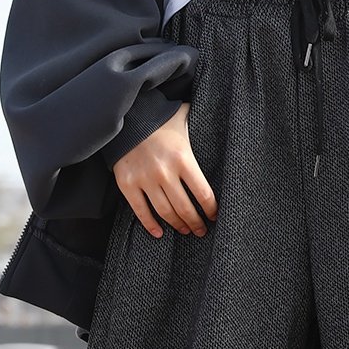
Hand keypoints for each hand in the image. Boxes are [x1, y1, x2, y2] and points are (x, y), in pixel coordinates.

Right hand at [112, 102, 217, 238]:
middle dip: (196, 223)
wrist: (124, 116)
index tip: (214, 216)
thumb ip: (201, 124)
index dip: (211, 210)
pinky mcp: (127, 184)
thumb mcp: (184, 118)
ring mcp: (144, 179)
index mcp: (183, 158)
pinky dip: (150, 225)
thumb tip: (224, 123)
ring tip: (185, 230)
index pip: (204, 194)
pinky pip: (141, 211)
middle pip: (185, 208)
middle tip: (201, 230)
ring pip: (166, 212)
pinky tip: (159, 233)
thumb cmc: (159, 119)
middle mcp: (164, 171)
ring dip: (178, 225)